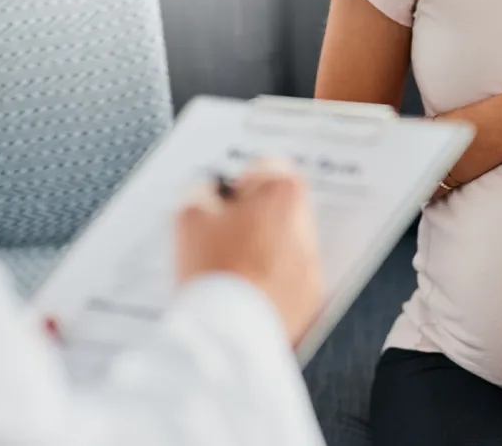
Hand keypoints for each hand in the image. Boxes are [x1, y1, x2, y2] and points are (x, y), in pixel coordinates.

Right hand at [175, 160, 323, 344]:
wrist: (231, 333)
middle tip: (223, 236)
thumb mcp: (189, 218)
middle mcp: (307, 225)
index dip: (237, 183)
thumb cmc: (212, 270)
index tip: (222, 202)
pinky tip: (244, 292)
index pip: (265, 168)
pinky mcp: (311, 299)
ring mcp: (312, 264)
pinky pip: (291, 280)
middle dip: (254, 216)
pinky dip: (273, 282)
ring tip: (231, 268)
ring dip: (265, 249)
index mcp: (283, 193)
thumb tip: (209, 195)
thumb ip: (201, 194)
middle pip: (281, 207)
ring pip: (287, 244)